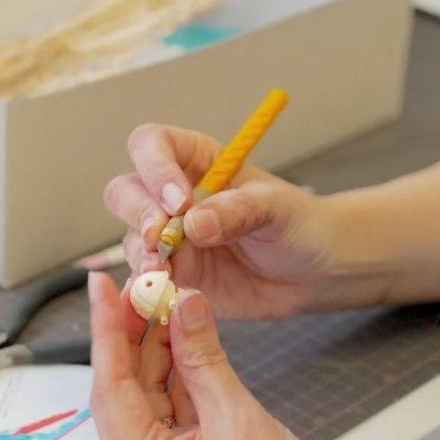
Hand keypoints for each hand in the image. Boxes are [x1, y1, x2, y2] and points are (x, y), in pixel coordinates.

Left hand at [87, 273, 401, 439]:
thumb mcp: (243, 420)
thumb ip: (205, 359)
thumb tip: (184, 308)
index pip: (111, 389)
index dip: (106, 331)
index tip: (102, 286)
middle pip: (124, 396)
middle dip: (130, 338)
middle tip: (139, 288)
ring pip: (147, 404)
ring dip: (154, 356)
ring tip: (163, 306)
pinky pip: (169, 419)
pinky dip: (176, 381)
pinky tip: (183, 344)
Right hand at [104, 124, 334, 318]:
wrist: (313, 272)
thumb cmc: (298, 225)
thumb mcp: (278, 209)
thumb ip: (239, 211)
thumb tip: (193, 223)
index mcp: (198, 161)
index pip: (152, 145)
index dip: (155, 167)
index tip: (179, 200)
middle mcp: (174, 197)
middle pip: (126, 191)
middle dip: (138, 214)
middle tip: (160, 238)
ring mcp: (171, 238)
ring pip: (132, 238)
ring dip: (143, 255)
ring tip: (165, 272)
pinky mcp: (175, 274)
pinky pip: (146, 278)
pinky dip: (150, 285)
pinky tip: (166, 293)